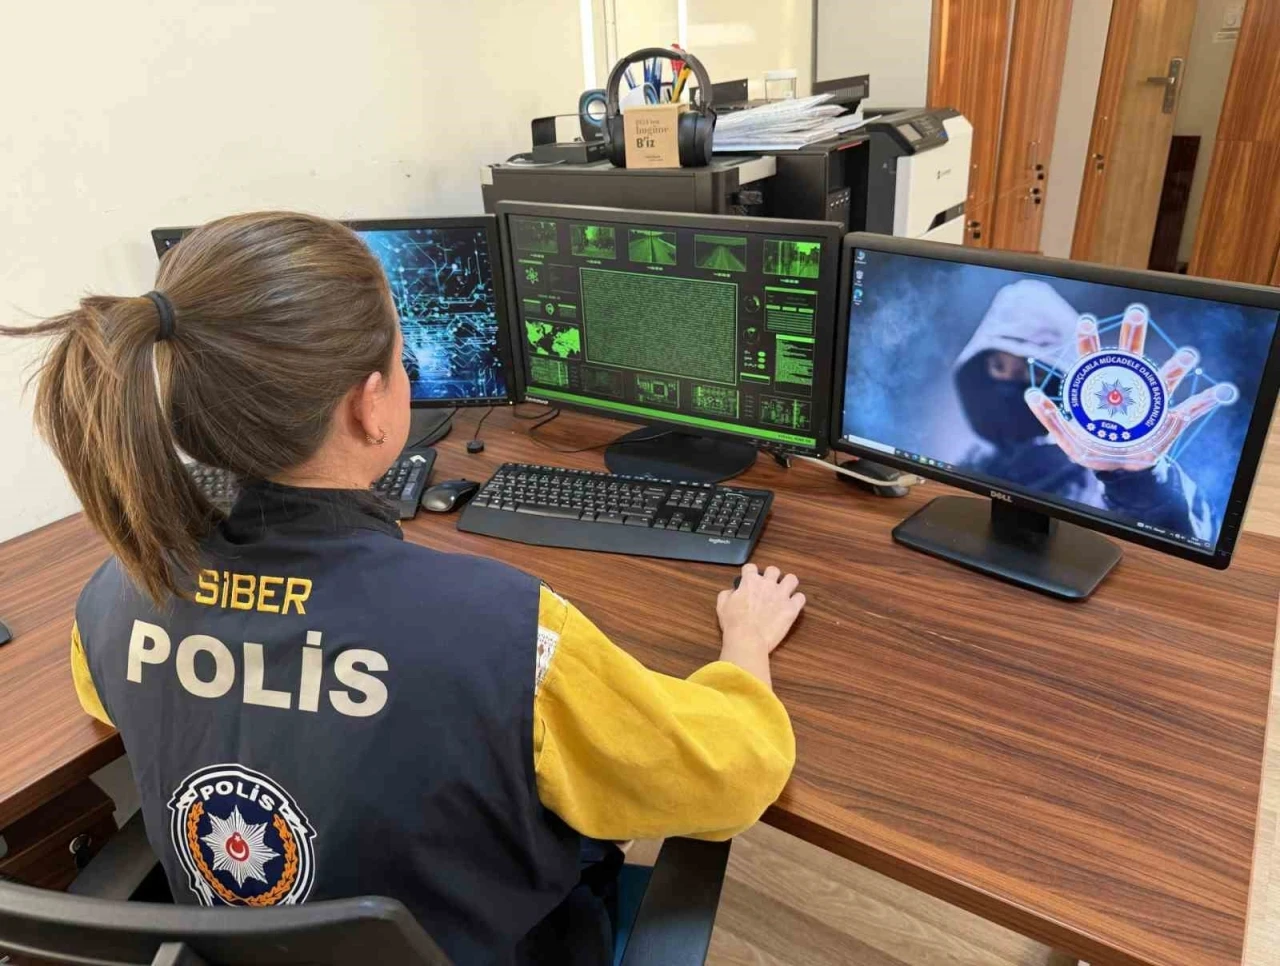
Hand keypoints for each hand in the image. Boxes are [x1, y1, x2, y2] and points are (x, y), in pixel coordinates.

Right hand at [717, 564, 805, 659]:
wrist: (747, 638)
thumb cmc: (733, 623)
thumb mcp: (722, 606)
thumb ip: (727, 594)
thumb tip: (733, 591)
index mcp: (750, 581)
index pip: (751, 567)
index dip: (749, 573)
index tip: (749, 580)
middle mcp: (767, 584)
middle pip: (773, 570)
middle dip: (771, 576)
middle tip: (768, 587)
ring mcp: (782, 595)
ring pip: (792, 579)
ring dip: (788, 584)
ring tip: (784, 592)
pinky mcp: (791, 608)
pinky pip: (801, 597)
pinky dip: (797, 600)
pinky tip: (792, 606)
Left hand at [1024, 307, 1237, 471]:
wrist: (1121, 466)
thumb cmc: (1095, 445)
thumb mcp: (1068, 438)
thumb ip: (1050, 419)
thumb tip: (1031, 395)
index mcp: (1103, 388)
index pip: (1094, 358)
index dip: (1089, 340)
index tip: (1084, 320)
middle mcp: (1130, 386)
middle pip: (1132, 355)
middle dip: (1134, 333)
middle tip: (1136, 312)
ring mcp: (1152, 402)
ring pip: (1166, 377)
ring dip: (1178, 365)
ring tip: (1188, 356)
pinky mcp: (1169, 421)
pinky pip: (1192, 409)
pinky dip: (1207, 401)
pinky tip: (1221, 392)